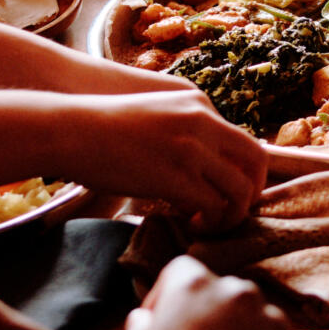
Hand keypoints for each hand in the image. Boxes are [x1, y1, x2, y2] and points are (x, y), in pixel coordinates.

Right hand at [60, 89, 267, 232]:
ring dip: (232, 214)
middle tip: (233, 213)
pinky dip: (211, 222)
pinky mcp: (176, 175)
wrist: (72, 129)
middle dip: (251, 193)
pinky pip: (213, 205)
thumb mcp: (155, 117)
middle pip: (256, 161)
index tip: (229, 192)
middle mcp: (203, 121)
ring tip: (211, 225)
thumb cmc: (103, 128)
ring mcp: (191, 148)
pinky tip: (193, 225)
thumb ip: (183, 135)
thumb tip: (197, 178)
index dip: (244, 172)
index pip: (245, 140)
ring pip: (240, 189)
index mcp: (199, 104)